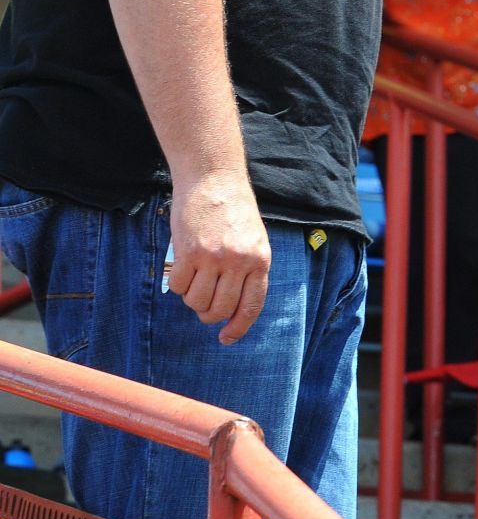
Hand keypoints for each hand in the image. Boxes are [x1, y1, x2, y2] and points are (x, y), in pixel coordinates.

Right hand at [168, 169, 271, 344]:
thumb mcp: (254, 240)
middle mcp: (239, 261)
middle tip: (204, 305)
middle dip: (209, 315)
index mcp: (260, 260)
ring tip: (194, 279)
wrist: (214, 180)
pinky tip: (181, 267)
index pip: (250, 306)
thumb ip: (248, 270)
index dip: (237, 328)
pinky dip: (176, 284)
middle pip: (220, 309)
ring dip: (191, 298)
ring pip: (196, 301)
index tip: (226, 338)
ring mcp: (213, 257)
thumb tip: (232, 309)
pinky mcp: (189, 252)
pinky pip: (177, 286)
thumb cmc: (233, 212)